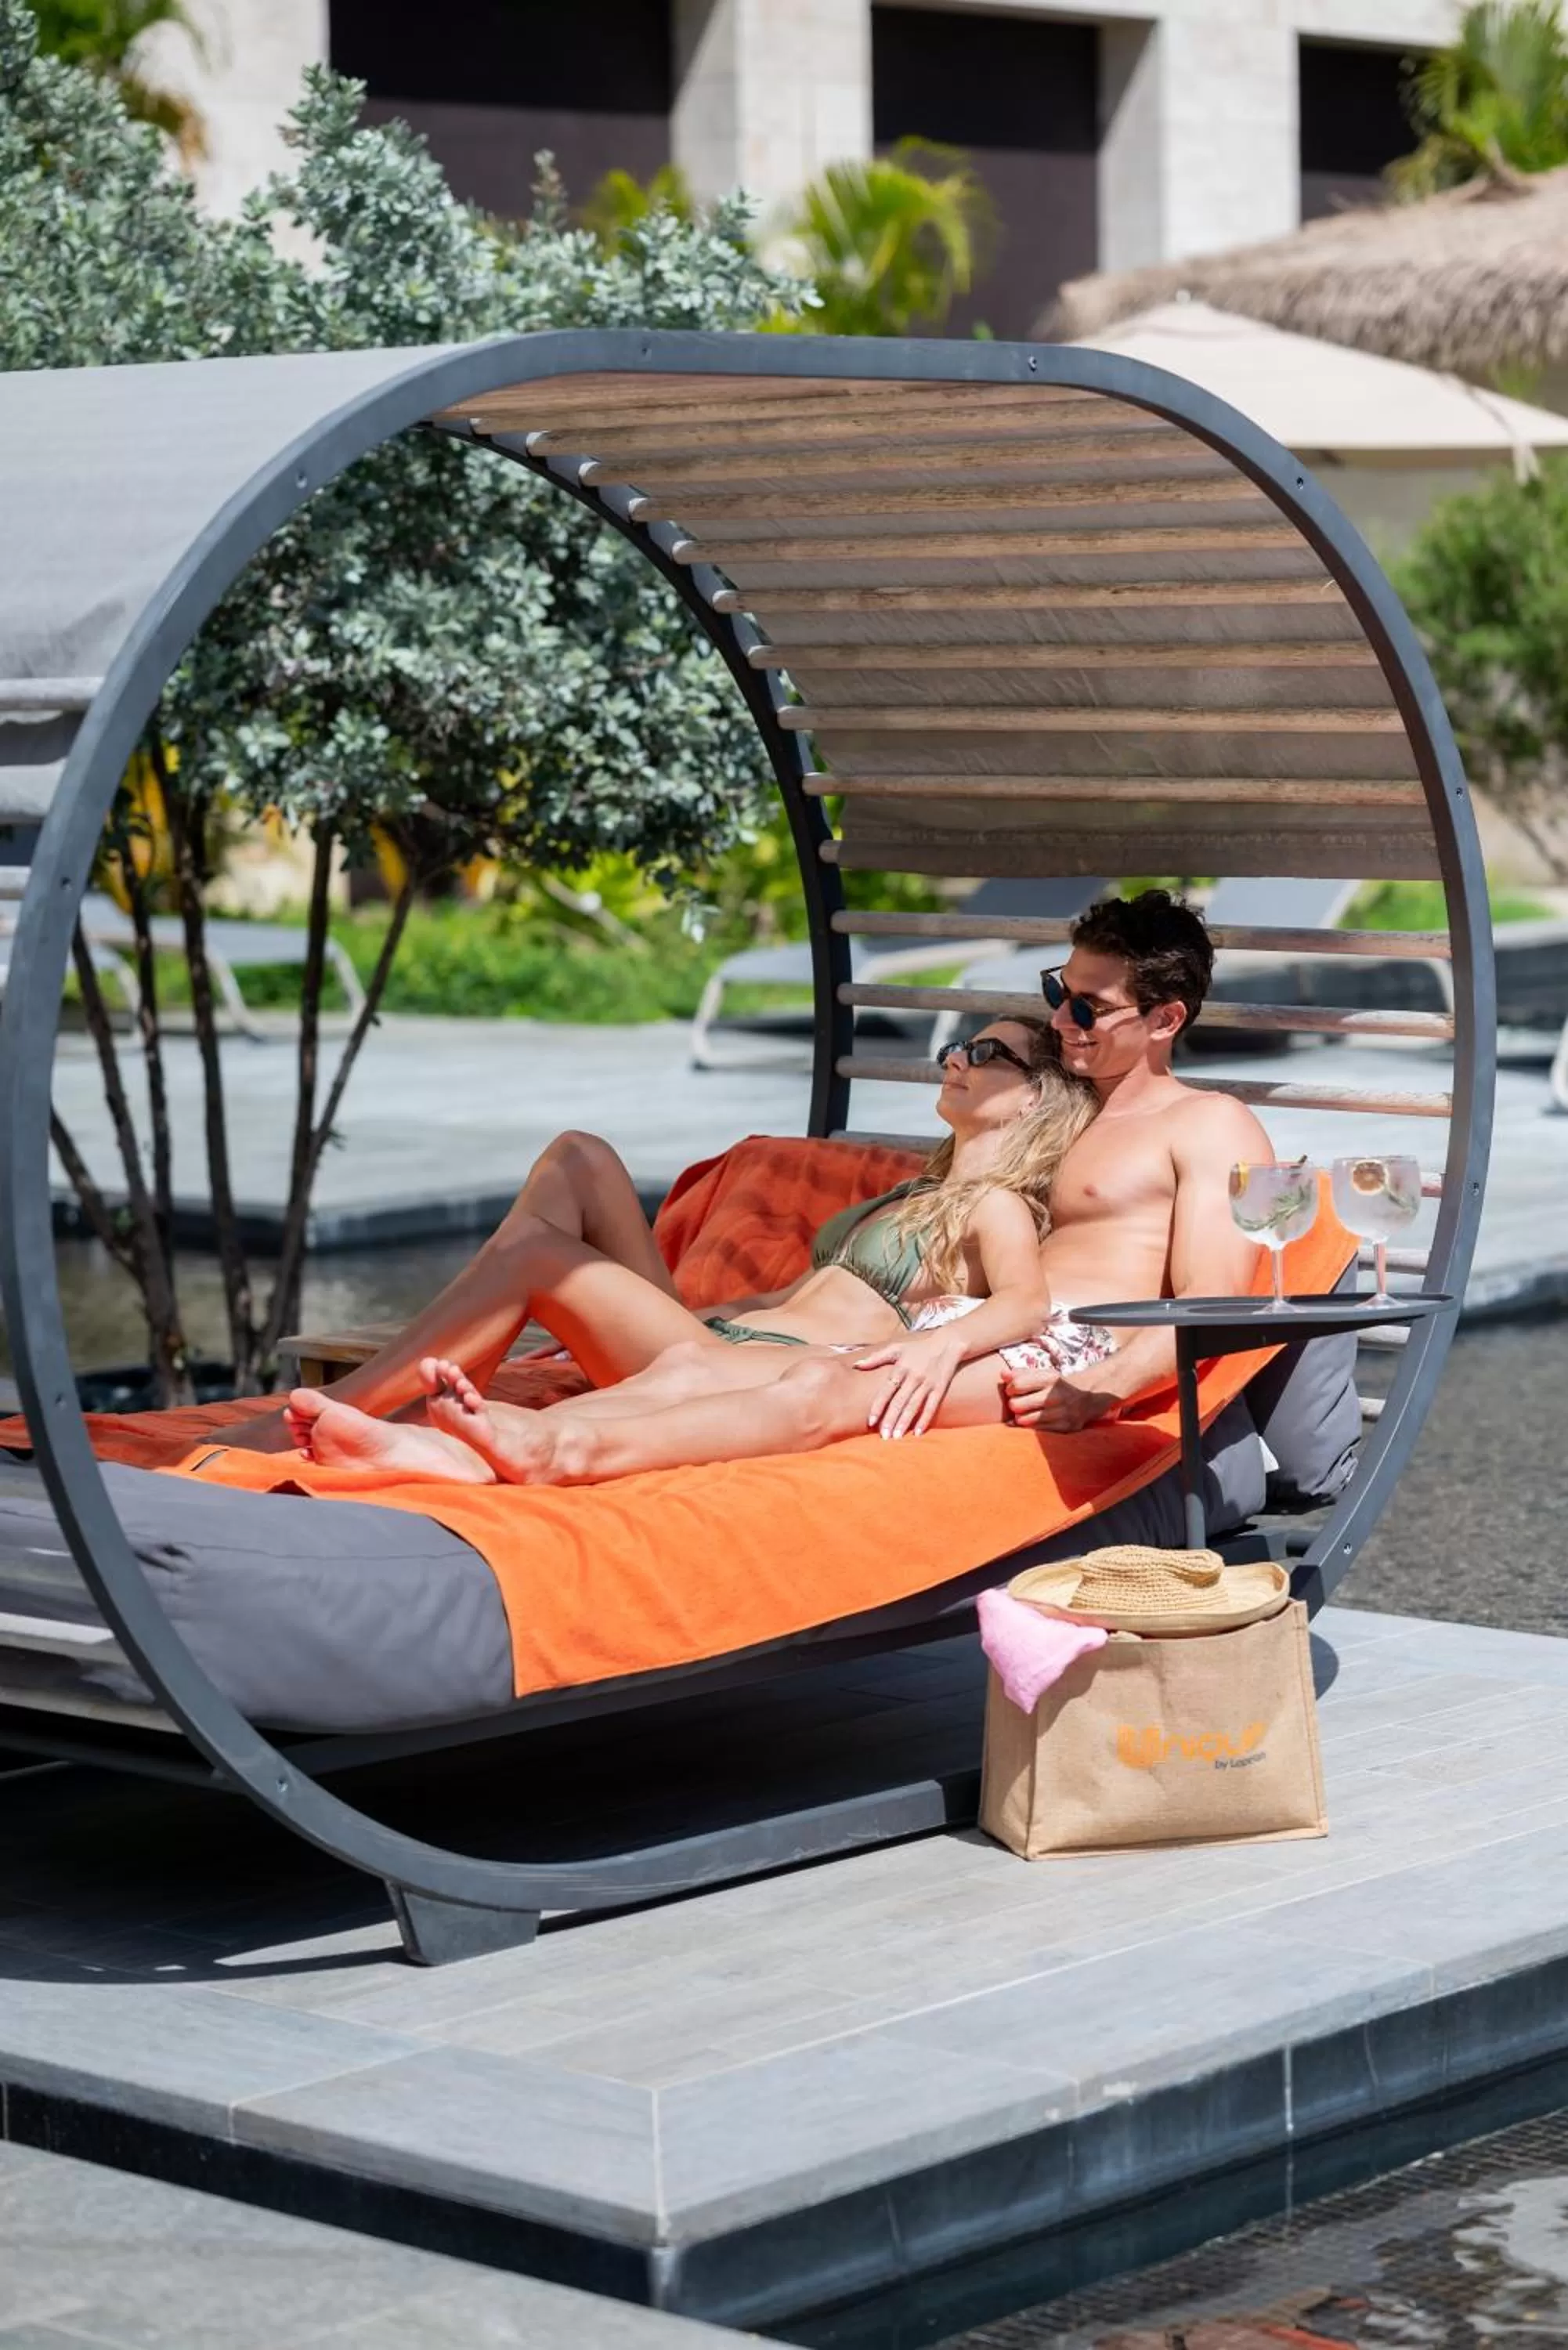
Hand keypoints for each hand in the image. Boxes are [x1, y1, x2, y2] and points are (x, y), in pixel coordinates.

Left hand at [853, 1330, 965, 1439]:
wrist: (947, 1343)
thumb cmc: (918, 1348)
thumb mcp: (896, 1348)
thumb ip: (875, 1358)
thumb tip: (855, 1365)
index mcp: (901, 1368)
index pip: (887, 1390)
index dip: (879, 1406)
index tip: (871, 1421)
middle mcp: (913, 1377)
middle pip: (900, 1401)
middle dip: (891, 1419)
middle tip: (884, 1436)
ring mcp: (927, 1383)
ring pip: (914, 1406)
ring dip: (905, 1422)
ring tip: (896, 1436)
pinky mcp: (940, 1388)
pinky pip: (931, 1406)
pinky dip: (925, 1420)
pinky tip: (918, 1433)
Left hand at [1002, 1365, 1117, 1431]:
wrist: (1089, 1398)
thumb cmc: (1058, 1385)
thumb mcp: (1043, 1374)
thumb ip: (1021, 1373)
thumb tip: (1002, 1375)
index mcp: (1050, 1378)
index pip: (1017, 1384)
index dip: (1010, 1388)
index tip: (1014, 1390)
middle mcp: (1056, 1396)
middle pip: (1017, 1404)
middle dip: (1014, 1404)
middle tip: (1019, 1403)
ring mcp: (1061, 1413)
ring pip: (1024, 1420)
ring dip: (1020, 1417)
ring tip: (1026, 1412)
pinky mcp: (1064, 1428)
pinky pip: (1036, 1431)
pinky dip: (1030, 1426)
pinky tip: (1034, 1420)